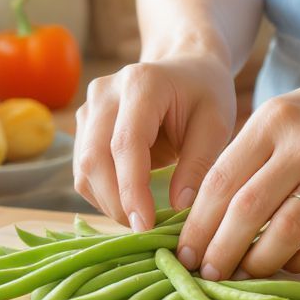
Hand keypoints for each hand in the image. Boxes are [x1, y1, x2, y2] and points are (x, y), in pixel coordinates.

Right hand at [74, 54, 237, 229]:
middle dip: (116, 202)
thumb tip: (178, 207)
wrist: (185, 67)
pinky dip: (102, 194)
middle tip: (145, 231)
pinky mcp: (83, 125)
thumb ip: (199, 164)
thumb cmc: (205, 95)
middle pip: (94, 158)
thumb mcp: (216, 125)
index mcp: (142, 84)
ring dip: (108, 202)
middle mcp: (105, 91)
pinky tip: (129, 202)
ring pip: (83, 168)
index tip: (146, 225)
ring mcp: (89, 107)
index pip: (126, 143)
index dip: (131, 189)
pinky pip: (83, 170)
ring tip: (142, 218)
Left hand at [177, 45, 299, 278]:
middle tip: (206, 273)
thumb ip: (254, 153)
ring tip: (244, 275)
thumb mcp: (289, 113)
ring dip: (259, 262)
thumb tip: (210, 212)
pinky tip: (291, 265)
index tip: (183, 251)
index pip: (220, 179)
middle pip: (246, 209)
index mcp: (273, 119)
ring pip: (286, 231)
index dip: (196, 222)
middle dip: (219, 250)